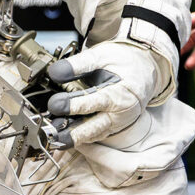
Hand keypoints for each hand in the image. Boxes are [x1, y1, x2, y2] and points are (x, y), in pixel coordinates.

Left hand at [46, 42, 161, 147]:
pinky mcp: (112, 127)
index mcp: (120, 93)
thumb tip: (55, 72)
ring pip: (92, 135)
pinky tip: (61, 137)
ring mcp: (117, 123)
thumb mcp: (102, 55)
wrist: (145, 69)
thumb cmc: (125, 62)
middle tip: (50, 132)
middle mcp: (120, 113)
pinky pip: (94, 136)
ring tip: (52, 138)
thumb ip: (78, 64)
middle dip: (71, 133)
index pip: (94, 103)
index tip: (55, 104)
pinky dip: (78, 137)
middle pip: (93, 128)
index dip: (73, 105)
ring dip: (72, 138)